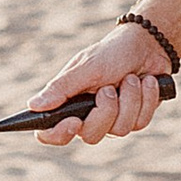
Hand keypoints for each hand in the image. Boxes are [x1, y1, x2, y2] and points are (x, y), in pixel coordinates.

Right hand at [23, 26, 171, 148]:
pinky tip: (146, 82)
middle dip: (106, 110)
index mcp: (70, 103)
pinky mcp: (135, 118)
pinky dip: (146, 98)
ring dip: (129, 99)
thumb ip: (62, 87)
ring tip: (130, 78)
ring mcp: (113, 120)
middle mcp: (89, 116)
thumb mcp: (87, 66)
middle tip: (110, 87)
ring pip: (119, 130)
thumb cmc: (112, 52)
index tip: (74, 122)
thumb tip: (34, 105)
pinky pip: (140, 122)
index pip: (51, 133)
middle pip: (91, 136)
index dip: (58, 135)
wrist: (147, 45)